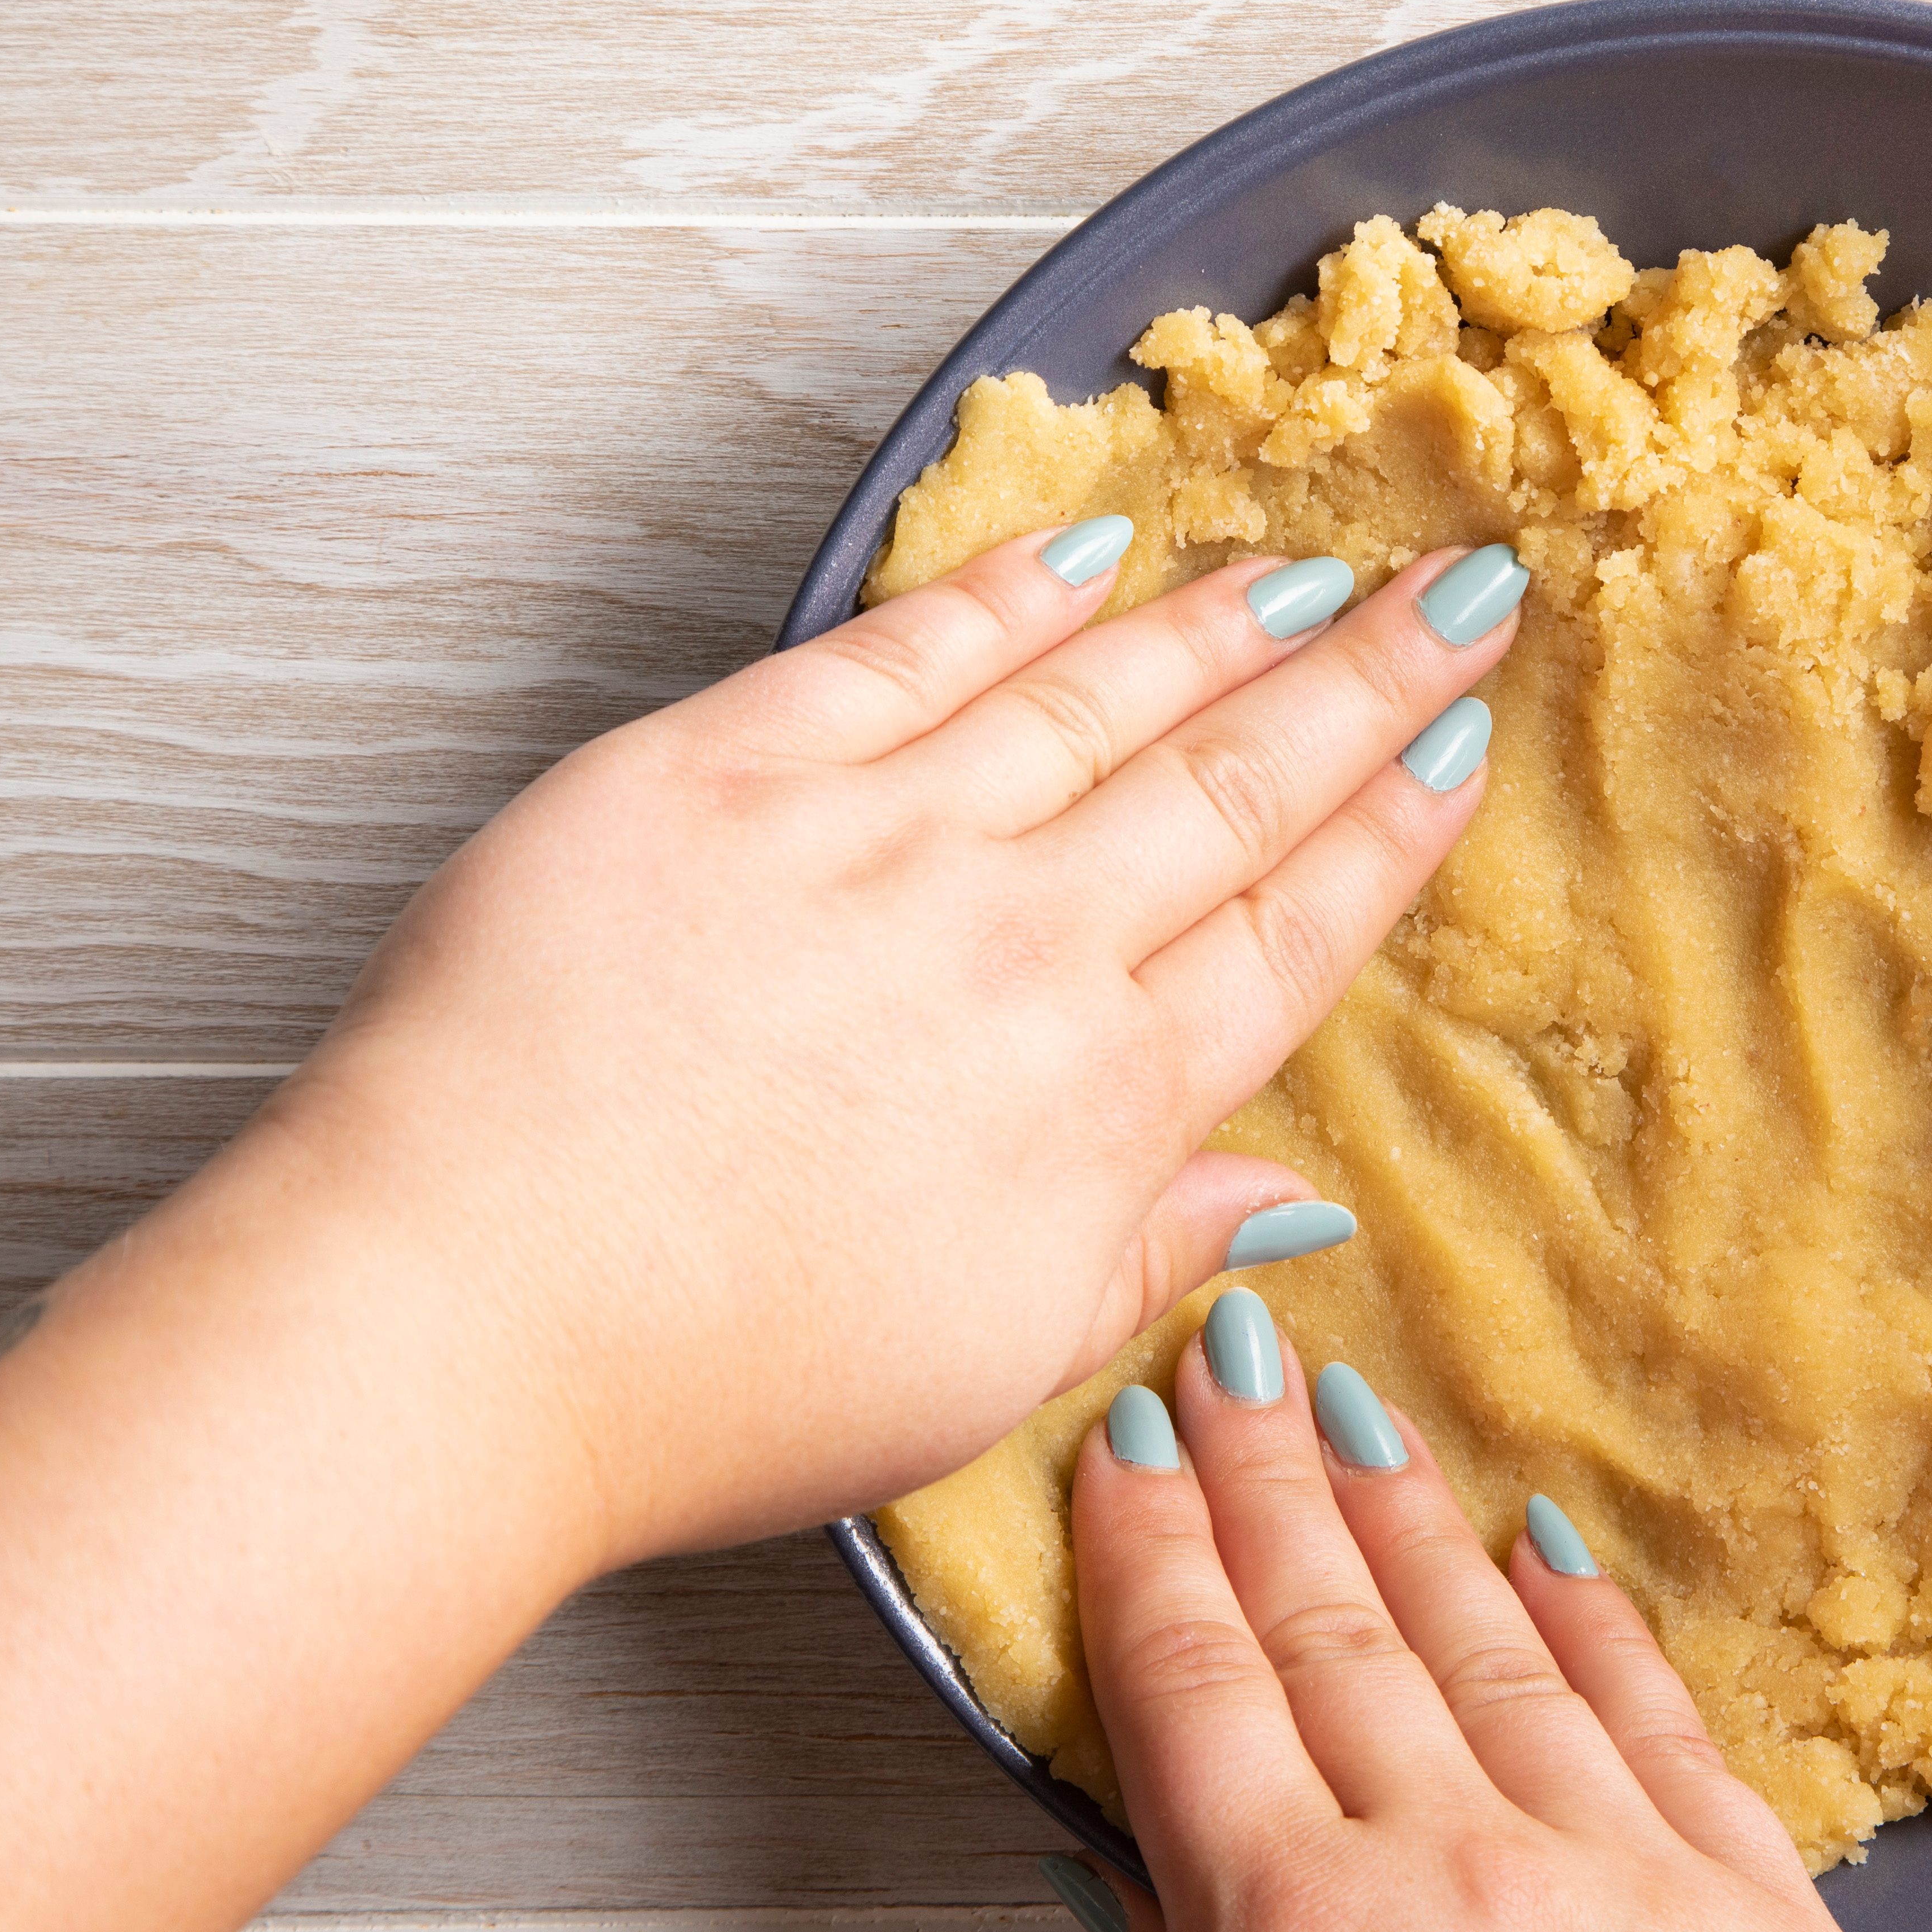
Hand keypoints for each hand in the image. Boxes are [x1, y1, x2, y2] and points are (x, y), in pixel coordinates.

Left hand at [262, 528, 1516, 1568]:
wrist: (465, 1315)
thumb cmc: (717, 1381)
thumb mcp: (986, 1368)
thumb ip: (1147, 1255)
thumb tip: (1293, 1207)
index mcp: (1096, 1104)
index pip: (1290, 935)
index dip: (1391, 833)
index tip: (1466, 746)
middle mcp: (1017, 950)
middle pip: (1234, 787)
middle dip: (1368, 681)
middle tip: (1465, 591)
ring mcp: (873, 844)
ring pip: (1095, 697)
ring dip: (1221, 622)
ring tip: (1311, 564)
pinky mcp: (721, 773)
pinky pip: (901, 652)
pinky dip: (1007, 596)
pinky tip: (1088, 549)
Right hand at [1071, 1298, 1931, 1931]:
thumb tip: (1142, 1855)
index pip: (1195, 1686)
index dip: (1153, 1545)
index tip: (1131, 1443)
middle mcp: (1461, 1879)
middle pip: (1333, 1632)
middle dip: (1267, 1483)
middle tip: (1229, 1362)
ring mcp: (1630, 1883)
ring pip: (1495, 1649)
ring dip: (1413, 1522)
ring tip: (1361, 1421)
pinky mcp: (1770, 1920)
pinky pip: (1664, 1727)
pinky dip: (1594, 1624)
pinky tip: (1542, 1544)